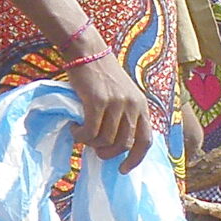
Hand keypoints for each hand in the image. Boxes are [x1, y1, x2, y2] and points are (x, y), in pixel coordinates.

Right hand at [65, 51, 151, 165]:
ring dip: (91, 143)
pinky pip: (90, 132)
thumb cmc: (101, 75)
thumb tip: (113, 146)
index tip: (123, 170)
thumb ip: (123, 116)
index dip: (136, 159)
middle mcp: (132, 105)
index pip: (146, 140)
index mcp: (141, 105)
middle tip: (94, 149)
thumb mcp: (121, 95)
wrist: (87, 51)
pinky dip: (80, 135)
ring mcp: (116, 103)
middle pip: (125, 144)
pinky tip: (74, 128)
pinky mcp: (98, 101)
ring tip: (81, 133)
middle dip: (108, 153)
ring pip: (106, 140)